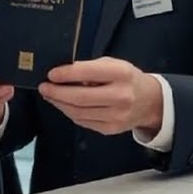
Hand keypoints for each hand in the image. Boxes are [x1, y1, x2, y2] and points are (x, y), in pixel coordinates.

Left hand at [39, 57, 162, 134]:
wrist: (149, 101)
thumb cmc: (126, 78)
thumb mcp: (112, 64)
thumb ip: (88, 68)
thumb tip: (60, 73)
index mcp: (121, 74)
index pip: (88, 73)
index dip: (66, 74)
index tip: (50, 74)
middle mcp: (121, 96)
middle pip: (80, 97)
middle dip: (57, 92)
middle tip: (43, 87)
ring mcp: (116, 115)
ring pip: (78, 112)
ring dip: (59, 103)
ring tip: (50, 95)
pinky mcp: (110, 129)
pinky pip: (82, 121)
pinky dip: (69, 112)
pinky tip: (63, 104)